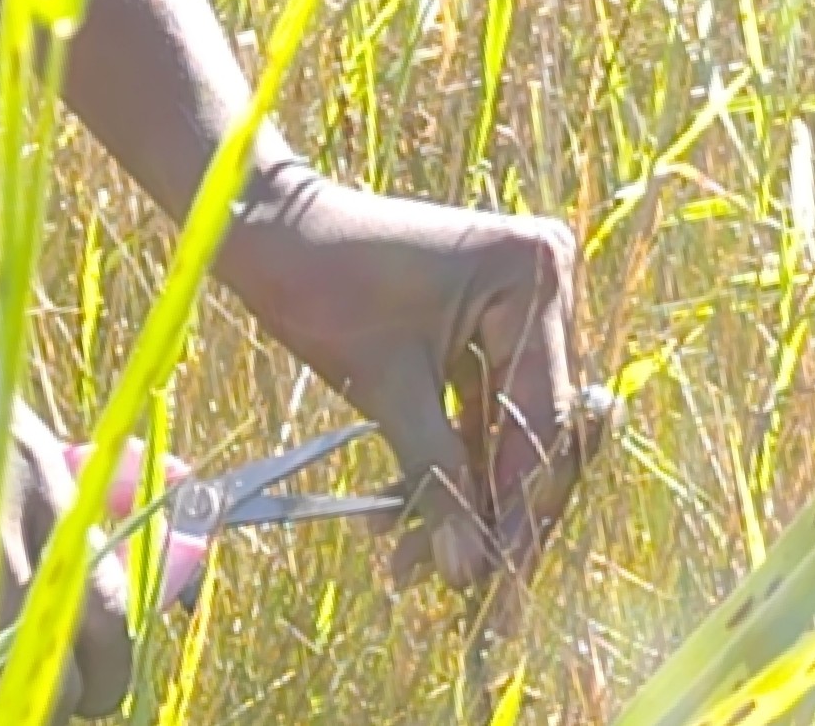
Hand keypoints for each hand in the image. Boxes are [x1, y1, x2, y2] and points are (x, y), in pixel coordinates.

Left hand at [225, 165, 595, 589]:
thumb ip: (438, 476)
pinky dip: (446, 461)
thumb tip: (472, 573)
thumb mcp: (387, 385)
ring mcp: (521, 304)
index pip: (544, 417)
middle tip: (465, 588)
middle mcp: (546, 283)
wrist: (269, 225)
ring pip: (506, 430)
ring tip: (411, 564)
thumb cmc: (321, 280)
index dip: (521, 506)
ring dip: (462, 495)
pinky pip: (480, 410)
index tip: (501, 581)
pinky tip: (404, 522)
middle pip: (536, 429)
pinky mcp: (490, 327)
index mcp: (533, 275)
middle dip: (492, 508)